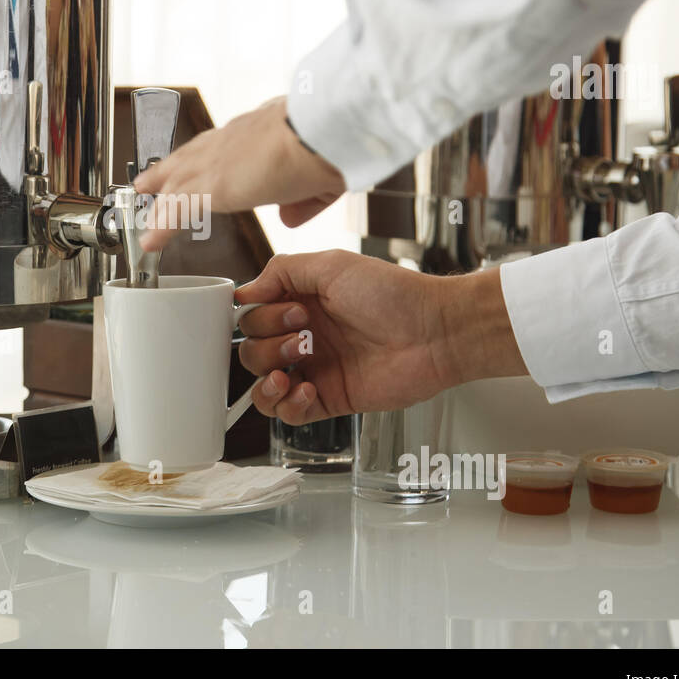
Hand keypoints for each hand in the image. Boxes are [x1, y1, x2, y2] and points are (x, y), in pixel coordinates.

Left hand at [131, 97, 344, 250]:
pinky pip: (177, 208)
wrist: (321, 134)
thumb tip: (288, 218)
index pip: (220, 144)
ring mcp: (217, 160)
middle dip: (167, 171)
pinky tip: (150, 240)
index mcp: (257, 130)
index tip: (191, 163)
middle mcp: (231, 139)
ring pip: (178, 181)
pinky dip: (162, 226)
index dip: (202, 156)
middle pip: (188, 157)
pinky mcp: (212, 185)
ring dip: (159, 199)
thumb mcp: (318, 177)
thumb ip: (301, 201)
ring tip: (144, 214)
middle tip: (147, 182)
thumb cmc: (329, 146)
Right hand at [235, 251, 526, 423]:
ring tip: (296, 365)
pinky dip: (287, 405)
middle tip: (304, 332)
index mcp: (300, 302)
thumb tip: (244, 293)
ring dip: (269, 376)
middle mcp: (303, 336)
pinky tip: (306, 389)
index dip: (258, 315)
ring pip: (263, 384)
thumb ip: (281, 271)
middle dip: (268, 342)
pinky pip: (288, 413)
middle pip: (251, 349)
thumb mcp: (331, 264)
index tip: (284, 309)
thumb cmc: (392, 294)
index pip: (251, 316)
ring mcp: (315, 370)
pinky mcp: (329, 399)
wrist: (435, 332)